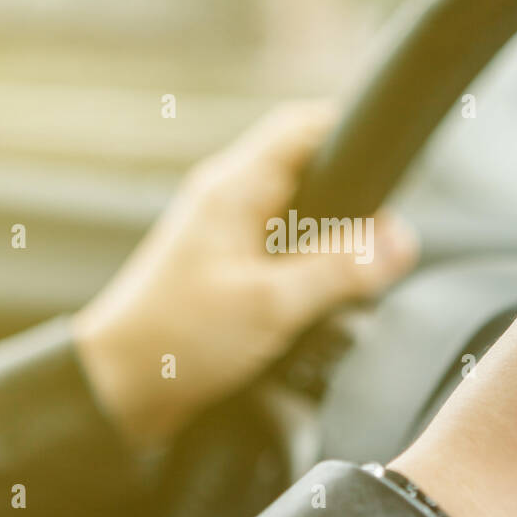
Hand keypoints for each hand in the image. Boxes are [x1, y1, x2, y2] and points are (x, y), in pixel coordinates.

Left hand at [73, 102, 418, 444]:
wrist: (118, 390)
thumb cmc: (175, 341)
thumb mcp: (272, 303)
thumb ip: (340, 269)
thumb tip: (398, 241)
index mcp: (234, 188)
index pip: (304, 127)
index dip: (353, 132)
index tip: (394, 164)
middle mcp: (228, 201)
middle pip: (310, 173)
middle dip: (353, 204)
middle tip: (378, 244)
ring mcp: (225, 236)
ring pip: (301, 218)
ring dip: (332, 245)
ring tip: (350, 282)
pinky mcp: (226, 272)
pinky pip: (283, 256)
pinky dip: (309, 274)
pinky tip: (317, 308)